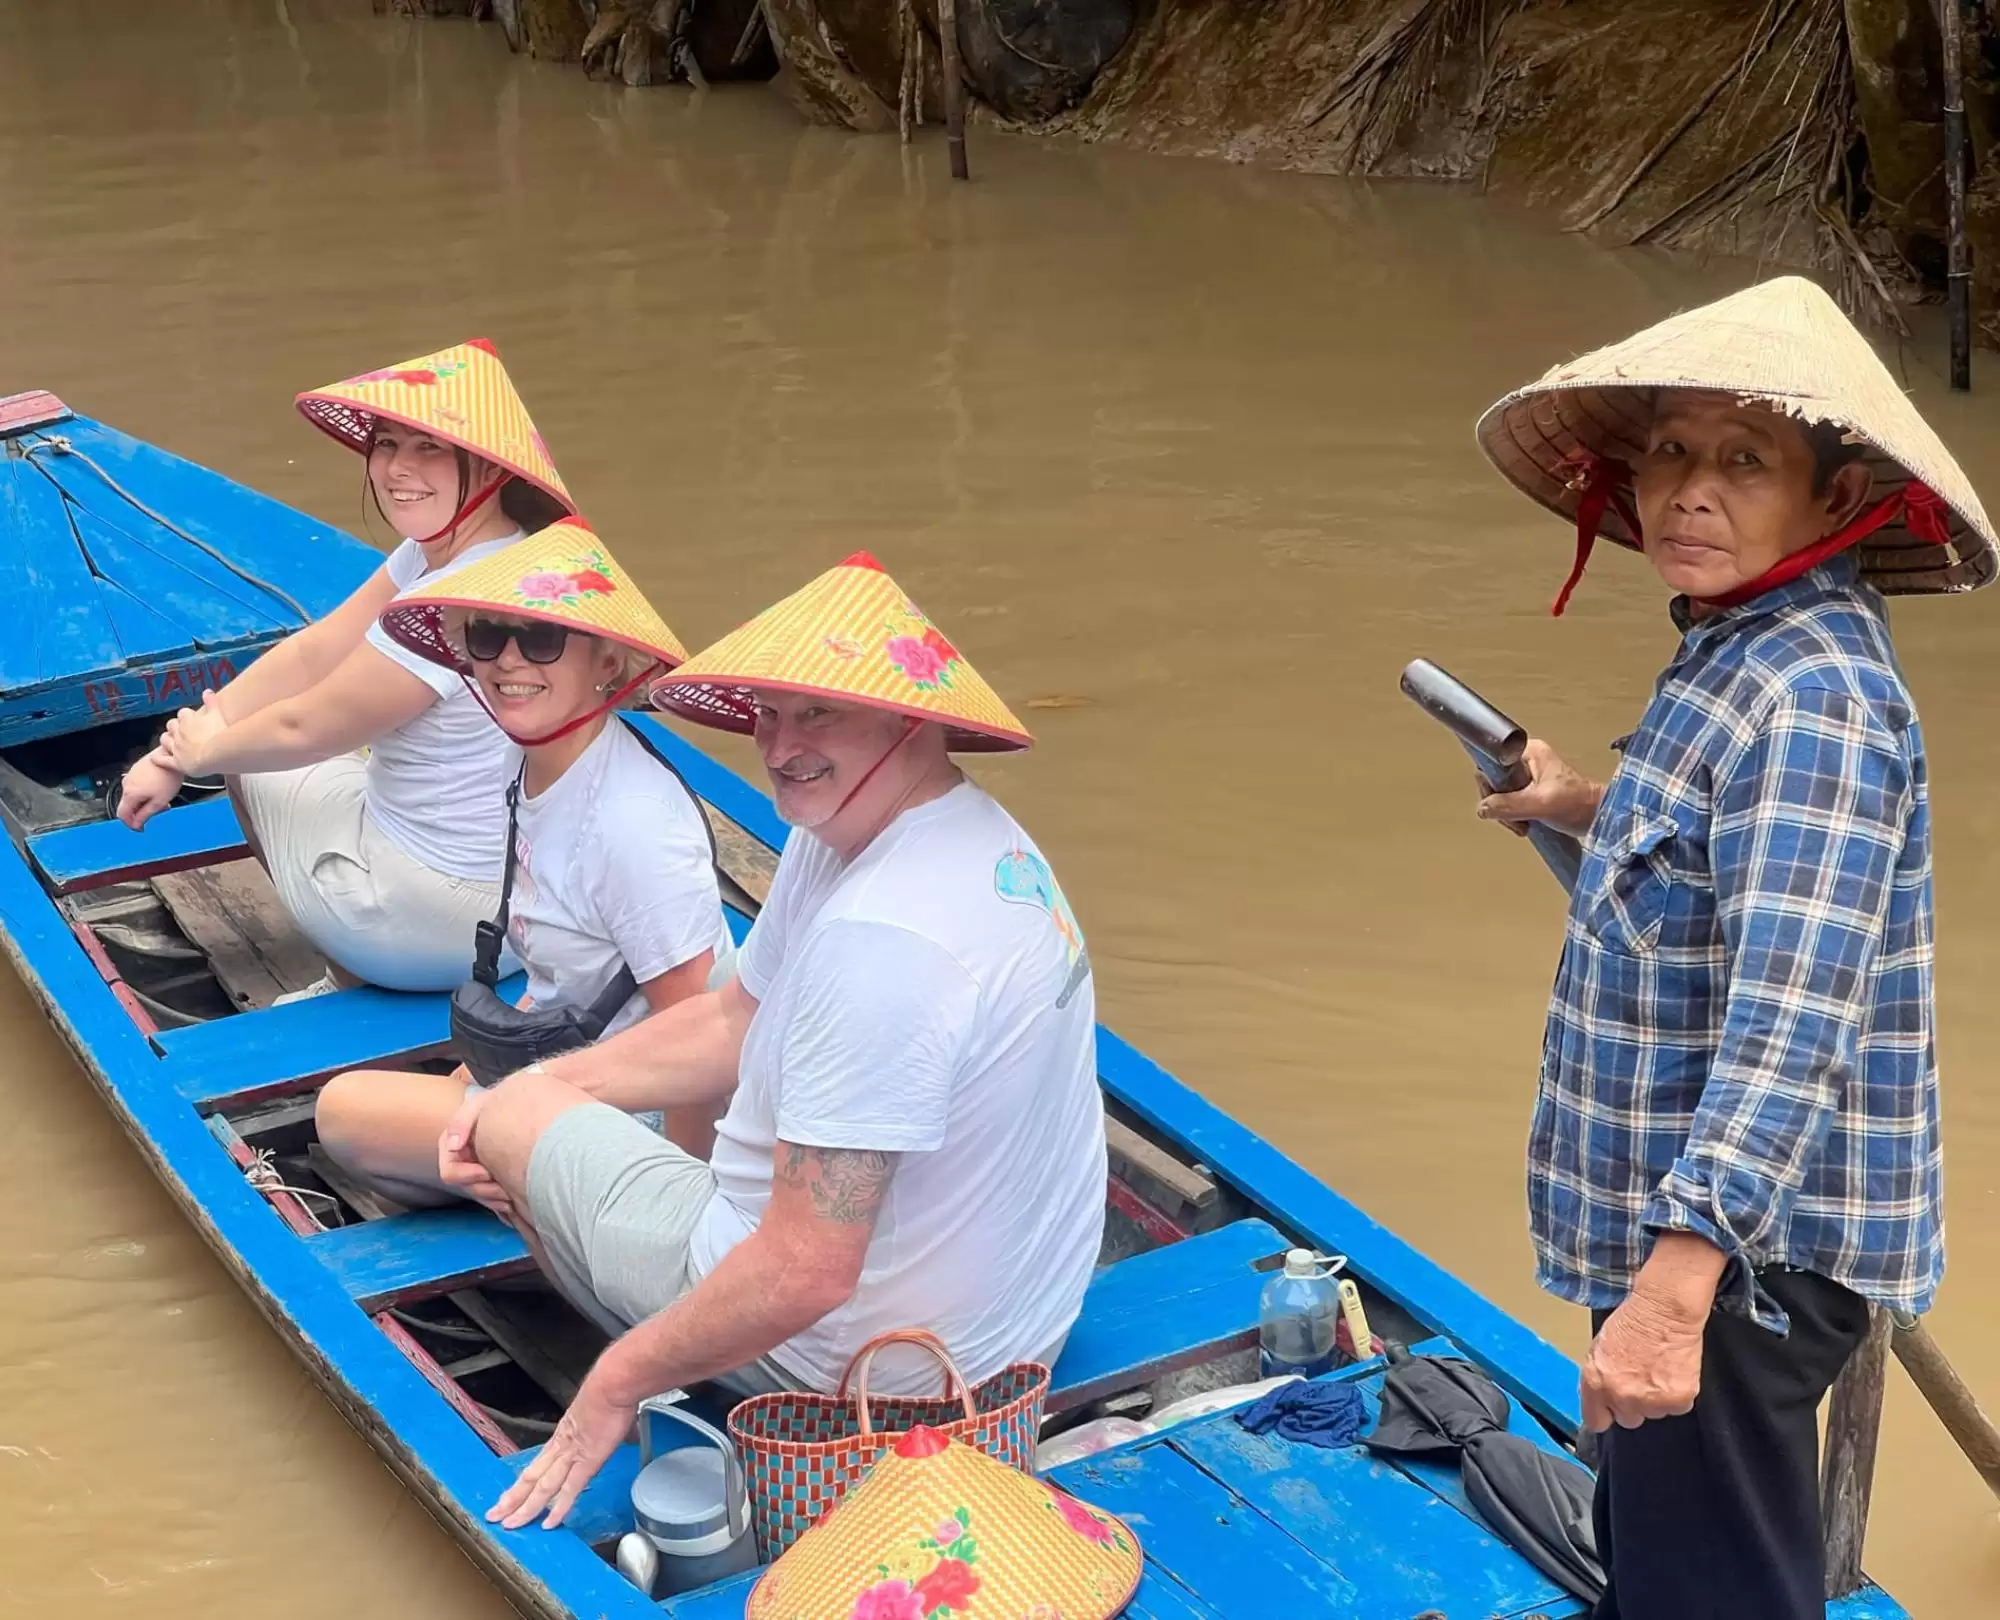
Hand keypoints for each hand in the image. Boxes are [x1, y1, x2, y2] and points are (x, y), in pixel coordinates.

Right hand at [116, 750, 182, 829]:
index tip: (140, 828)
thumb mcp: (159, 801)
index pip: (122, 815)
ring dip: (146, 802)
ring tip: (163, 799)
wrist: (171, 755)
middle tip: (159, 811)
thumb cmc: (167, 776)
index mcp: (130, 794)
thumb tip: (137, 824)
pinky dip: (146, 792)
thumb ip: (146, 814)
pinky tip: (160, 789)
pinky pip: (137, 786)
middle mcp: (126, 784)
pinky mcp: (136, 769)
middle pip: (129, 805)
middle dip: (142, 812)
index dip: (131, 824)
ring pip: (134, 796)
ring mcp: (131, 775)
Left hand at [159, 690, 228, 776]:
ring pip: (165, 740)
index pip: (184, 713)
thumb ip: (212, 702)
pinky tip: (155, 758)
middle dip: (175, 726)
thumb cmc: (219, 734)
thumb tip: (207, 690)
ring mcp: (176, 748)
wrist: (216, 755)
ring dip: (167, 739)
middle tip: (184, 730)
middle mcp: (179, 732)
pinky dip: (158, 759)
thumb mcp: (217, 714)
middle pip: (172, 725)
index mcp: (188, 720)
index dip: (188, 716)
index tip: (194, 718)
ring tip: (172, 741)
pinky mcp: (176, 763)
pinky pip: (162, 760)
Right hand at [438, 1085, 513, 1222]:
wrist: (518, 1109)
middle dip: (485, 1190)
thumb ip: (462, 1120)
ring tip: (511, 1194)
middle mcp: (461, 1162)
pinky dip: (502, 1204)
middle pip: (467, 1188)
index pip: (450, 1172)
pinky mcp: (491, 1181)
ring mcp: (475, 1173)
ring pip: (480, 1196)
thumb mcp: (479, 1104)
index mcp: (452, 1147)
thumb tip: (453, 1146)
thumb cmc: (496, 1105)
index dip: (468, 1175)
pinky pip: (492, 1201)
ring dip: (495, 1199)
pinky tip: (514, 1200)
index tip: (488, 1172)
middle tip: (505, 1188)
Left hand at [488, 1364, 635, 1528]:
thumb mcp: (599, 1410)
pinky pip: (570, 1489)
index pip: (537, 1466)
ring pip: (543, 1487)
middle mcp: (561, 1447)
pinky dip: (558, 1508)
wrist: (613, 1383)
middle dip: (512, 1499)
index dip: (521, 1483)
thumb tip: (616, 1427)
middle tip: (494, 1516)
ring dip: (526, 1507)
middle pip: (531, 1478)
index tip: (510, 1496)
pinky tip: (549, 1523)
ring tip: (512, 1524)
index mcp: (563, 1436)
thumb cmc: (610, 1390)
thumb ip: (603, 1423)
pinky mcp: (587, 1461)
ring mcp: (572, 1455)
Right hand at [1477, 739, 1601, 837]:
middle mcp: (1527, 761)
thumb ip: (1510, 805)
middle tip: (1515, 820)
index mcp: (1529, 752)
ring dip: (1507, 814)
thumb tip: (1483, 808)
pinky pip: (1510, 803)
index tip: (1497, 802)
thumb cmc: (1579, 804)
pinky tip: (1525, 824)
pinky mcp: (1532, 792)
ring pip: (1500, 795)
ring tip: (1523, 825)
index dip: (1490, 784)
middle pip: (1494, 781)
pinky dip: (1513, 817)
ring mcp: (1529, 777)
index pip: (1492, 762)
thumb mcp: (1542, 803)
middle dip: (1499, 804)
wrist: (1600, 817)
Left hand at [1580, 1289, 1706, 1431]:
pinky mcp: (1678, 1400)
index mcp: (1596, 1383)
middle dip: (1633, 1405)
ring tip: (1658, 1372)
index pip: (1596, 1421)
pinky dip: (1677, 1394)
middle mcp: (1622, 1396)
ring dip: (1656, 1399)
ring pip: (1654, 1414)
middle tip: (1641, 1381)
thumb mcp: (1599, 1349)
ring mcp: (1651, 1401)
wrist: (1664, 1311)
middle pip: (1629, 1420)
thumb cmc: (1631, 1323)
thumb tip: (1601, 1398)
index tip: (1611, 1409)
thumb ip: (1598, 1379)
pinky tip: (1673, 1372)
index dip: (1605, 1414)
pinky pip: (1677, 1408)